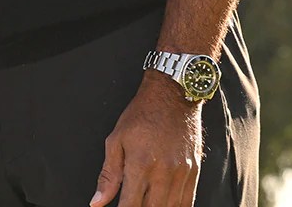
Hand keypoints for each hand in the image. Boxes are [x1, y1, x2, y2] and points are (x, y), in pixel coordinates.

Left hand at [91, 75, 202, 206]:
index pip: (130, 205)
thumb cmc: (142, 115)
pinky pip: (188, 201)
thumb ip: (108, 175)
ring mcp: (181, 173)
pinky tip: (165, 205)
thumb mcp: (116, 140)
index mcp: (141, 164)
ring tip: (147, 205)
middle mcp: (163, 172)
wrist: (172, 96)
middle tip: (132, 205)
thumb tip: (97, 202)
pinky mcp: (194, 171)